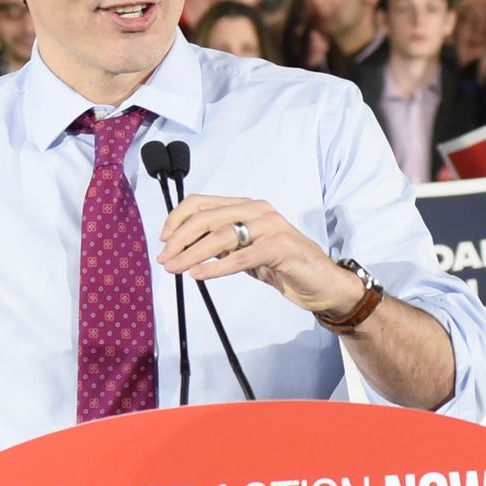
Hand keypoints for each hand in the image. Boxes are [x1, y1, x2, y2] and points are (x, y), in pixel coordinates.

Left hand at [157, 194, 359, 316]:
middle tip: (164, 259)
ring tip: (176, 269)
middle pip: (207, 218)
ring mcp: (271, 227)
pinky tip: (199, 275)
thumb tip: (184, 249)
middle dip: (180, 239)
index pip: (202, 203)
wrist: (322, 282)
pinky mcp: (281, 248)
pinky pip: (241, 257)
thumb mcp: (246, 251)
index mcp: (247, 206)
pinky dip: (216, 267)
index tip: (164, 239)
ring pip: (221, 236)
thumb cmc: (283, 265)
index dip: (178, 218)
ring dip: (192, 254)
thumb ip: (222, 244)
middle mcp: (258, 210)